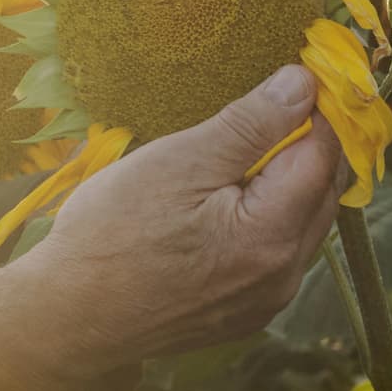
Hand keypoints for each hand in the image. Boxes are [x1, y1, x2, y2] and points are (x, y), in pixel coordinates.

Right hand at [0, 65, 345, 390]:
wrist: (66, 319)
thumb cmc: (111, 234)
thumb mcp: (177, 162)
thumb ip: (249, 124)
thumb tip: (304, 83)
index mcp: (273, 234)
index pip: (324, 155)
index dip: (318, 108)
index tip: (303, 72)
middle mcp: (283, 274)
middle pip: (324, 192)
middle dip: (314, 143)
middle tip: (287, 99)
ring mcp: (265, 301)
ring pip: (306, 226)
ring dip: (295, 183)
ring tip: (259, 146)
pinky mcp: (243, 315)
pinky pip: (279, 255)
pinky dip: (274, 218)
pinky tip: (236, 200)